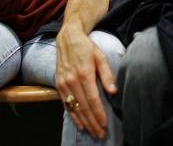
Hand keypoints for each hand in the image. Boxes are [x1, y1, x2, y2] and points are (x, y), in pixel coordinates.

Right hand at [56, 24, 116, 138]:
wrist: (68, 38)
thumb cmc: (86, 47)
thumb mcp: (100, 57)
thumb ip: (107, 75)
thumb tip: (113, 91)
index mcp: (84, 73)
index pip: (92, 99)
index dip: (98, 113)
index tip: (104, 124)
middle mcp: (72, 80)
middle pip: (83, 107)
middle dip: (92, 122)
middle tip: (100, 134)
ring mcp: (63, 83)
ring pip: (74, 108)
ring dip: (84, 122)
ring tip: (93, 132)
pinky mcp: (58, 84)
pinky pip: (66, 104)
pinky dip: (73, 115)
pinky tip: (80, 123)